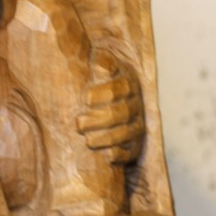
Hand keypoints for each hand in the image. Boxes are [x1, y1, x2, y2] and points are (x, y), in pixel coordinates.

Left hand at [77, 49, 144, 163]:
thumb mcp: (92, 66)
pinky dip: (121, 154)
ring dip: (108, 138)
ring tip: (87, 141)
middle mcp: (135, 103)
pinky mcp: (135, 143)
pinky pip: (133, 151)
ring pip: (129, 132)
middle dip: (101, 119)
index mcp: (126, 81)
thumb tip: (96, 59)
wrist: (97, 101)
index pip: (122, 86)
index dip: (105, 92)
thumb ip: (95, 62)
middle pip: (123, 112)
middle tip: (78, 124)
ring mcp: (137, 124)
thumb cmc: (90, 81)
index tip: (85, 98)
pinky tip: (107, 156)